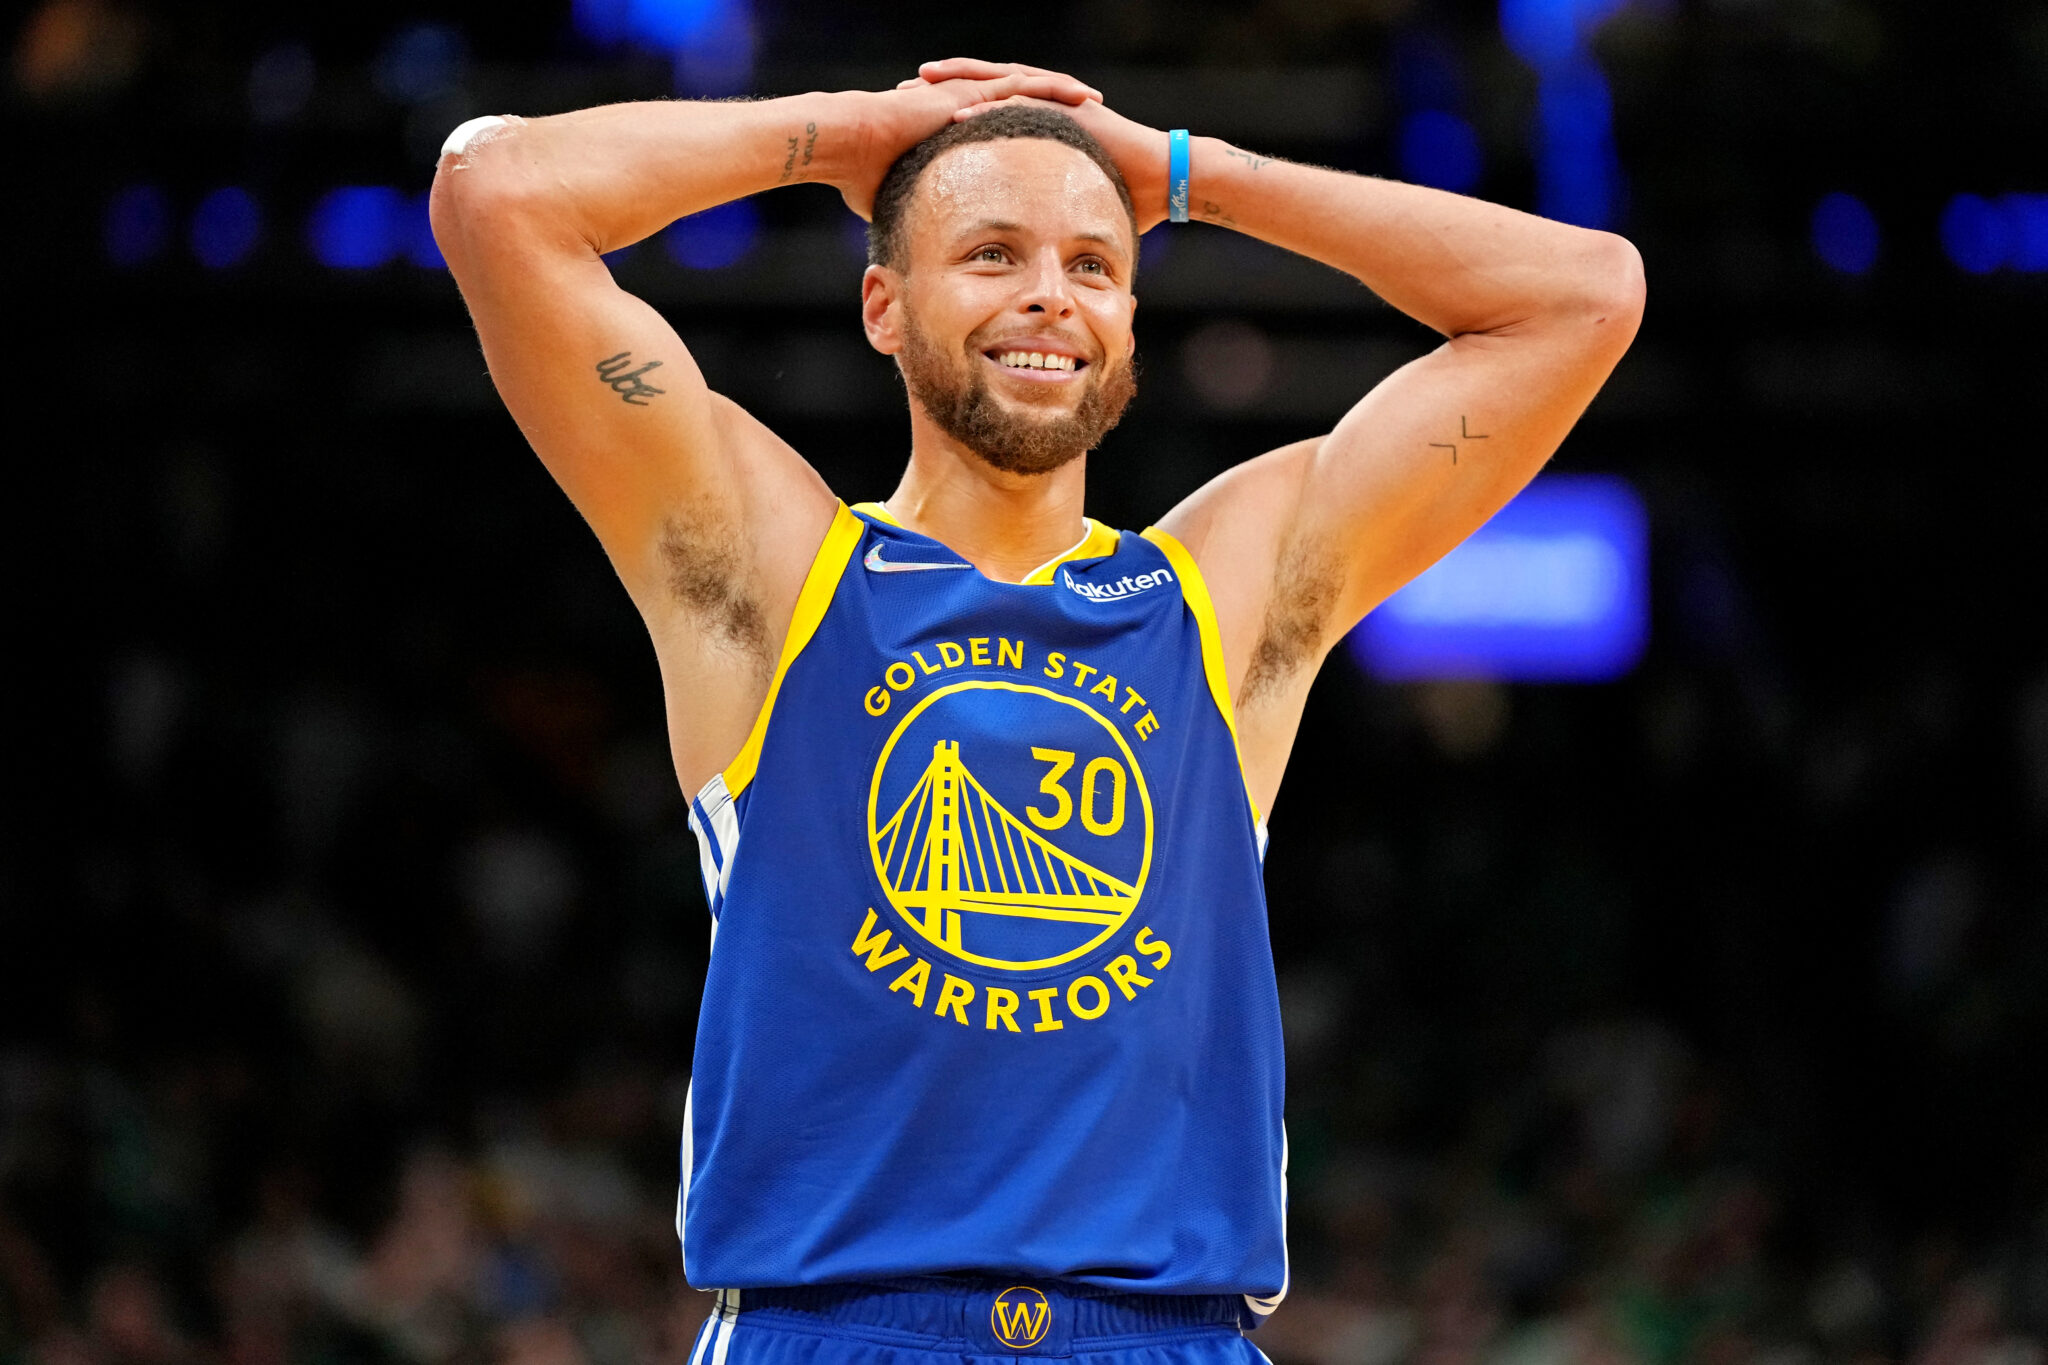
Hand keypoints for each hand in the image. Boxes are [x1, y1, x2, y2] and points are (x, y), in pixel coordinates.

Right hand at [832, 65, 1101, 220]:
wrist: (845, 147)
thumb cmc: (860, 176)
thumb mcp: (901, 203)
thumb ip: (916, 219)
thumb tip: (915, 250)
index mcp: (955, 132)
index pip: (1003, 134)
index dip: (1034, 141)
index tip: (1064, 153)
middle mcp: (966, 110)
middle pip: (1023, 107)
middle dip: (1057, 114)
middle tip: (1096, 121)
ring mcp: (968, 97)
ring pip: (1027, 88)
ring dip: (1064, 95)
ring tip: (1097, 102)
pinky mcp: (967, 93)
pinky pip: (1018, 86)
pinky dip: (1050, 89)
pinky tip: (1079, 94)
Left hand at [903, 59, 1173, 232]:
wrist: (1168, 181)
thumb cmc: (1128, 199)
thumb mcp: (1072, 208)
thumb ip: (1046, 219)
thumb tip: (1026, 255)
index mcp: (1039, 129)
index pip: (986, 114)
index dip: (949, 113)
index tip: (912, 118)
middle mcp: (1045, 111)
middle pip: (984, 91)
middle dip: (944, 88)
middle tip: (903, 89)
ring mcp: (1059, 106)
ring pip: (999, 85)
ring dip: (960, 84)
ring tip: (923, 83)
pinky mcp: (1073, 111)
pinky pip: (1026, 103)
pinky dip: (993, 105)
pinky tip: (962, 110)